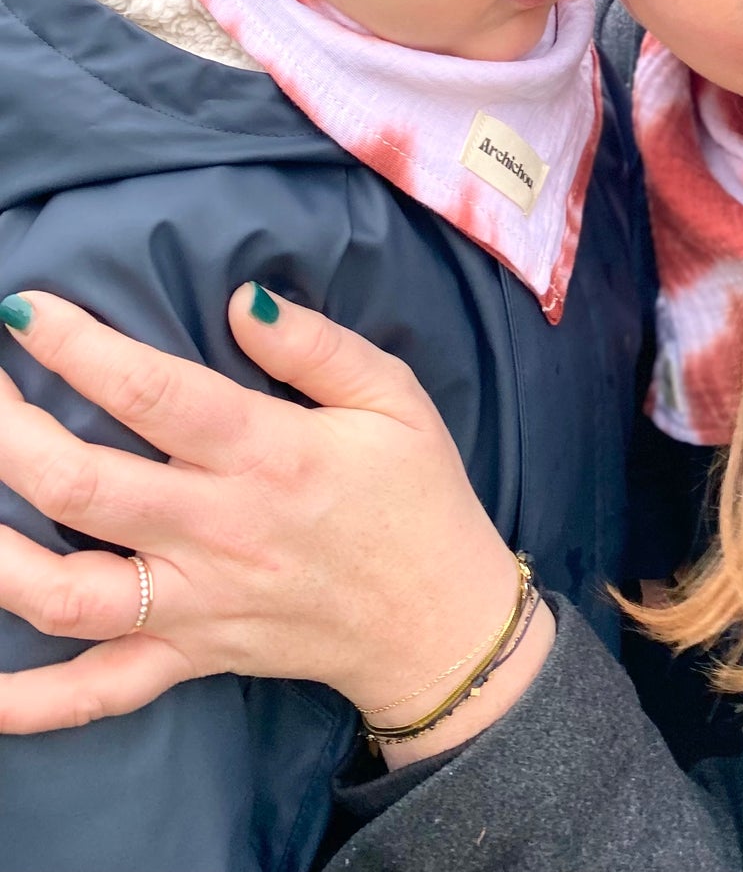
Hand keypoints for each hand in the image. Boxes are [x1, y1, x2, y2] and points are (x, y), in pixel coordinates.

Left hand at [0, 288, 553, 758]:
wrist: (440, 622)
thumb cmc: (416, 496)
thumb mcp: (394, 396)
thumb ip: (316, 345)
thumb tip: (239, 299)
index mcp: (269, 455)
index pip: (154, 392)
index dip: (79, 347)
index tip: (24, 310)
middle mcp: (217, 531)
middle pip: (83, 485)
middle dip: (8, 432)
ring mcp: (194, 605)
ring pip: (65, 592)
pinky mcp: (188, 659)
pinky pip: (97, 692)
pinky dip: (30, 701)